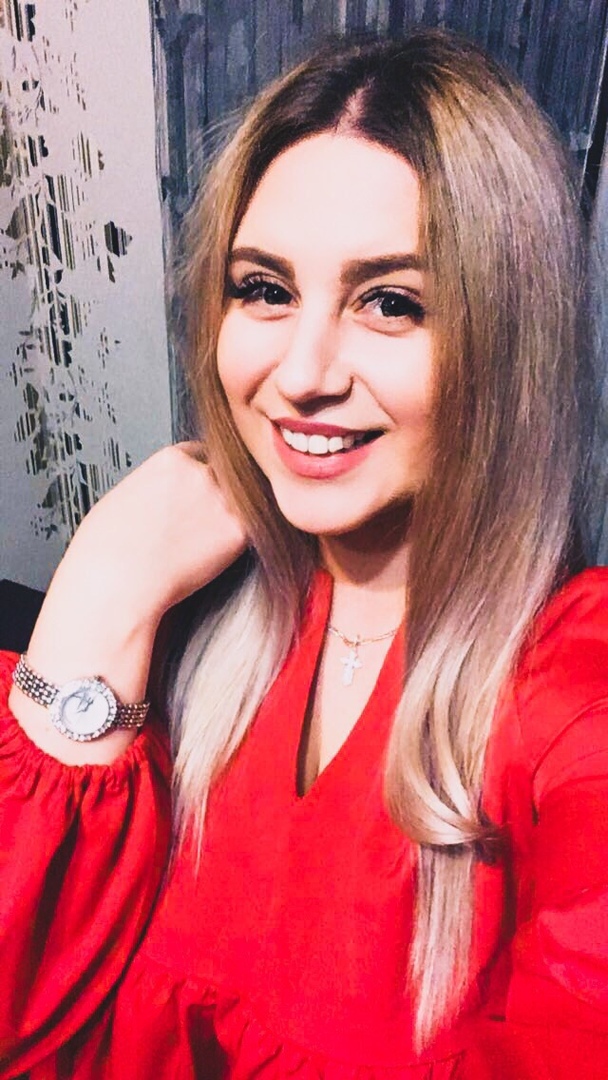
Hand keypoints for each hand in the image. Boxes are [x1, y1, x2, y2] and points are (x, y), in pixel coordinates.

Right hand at [9, 444, 247, 762]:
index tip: (200, 495)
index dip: (203, 476)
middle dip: (222, 494)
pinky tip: (217, 556)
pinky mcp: (238, 532)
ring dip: (236, 517)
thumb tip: (169, 496)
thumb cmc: (107, 550)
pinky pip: (253, 530)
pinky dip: (242, 542)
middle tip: (209, 521)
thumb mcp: (127, 496)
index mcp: (171, 459)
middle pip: (228, 475)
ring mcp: (223, 500)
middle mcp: (201, 473)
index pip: (202, 454)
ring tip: (210, 541)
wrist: (116, 583)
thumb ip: (159, 486)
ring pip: (245, 502)